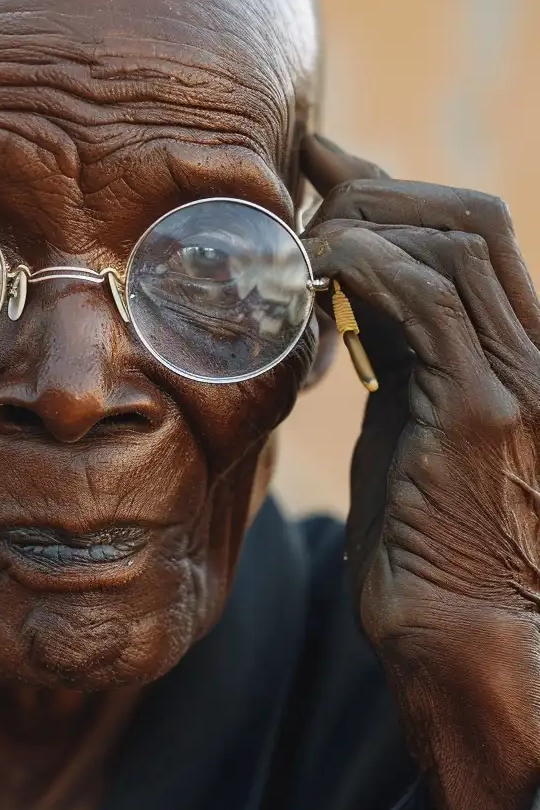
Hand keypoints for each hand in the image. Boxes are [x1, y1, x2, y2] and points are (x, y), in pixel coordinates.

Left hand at [304, 135, 539, 809]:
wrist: (463, 639)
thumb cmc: (425, 560)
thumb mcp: (409, 443)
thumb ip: (397, 374)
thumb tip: (346, 319)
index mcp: (516, 355)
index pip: (470, 233)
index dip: (393, 189)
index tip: (318, 170)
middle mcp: (530, 352)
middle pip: (468, 214)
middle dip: (375, 190)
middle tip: (293, 210)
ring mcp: (514, 376)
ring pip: (455, 237)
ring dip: (365, 222)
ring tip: (295, 252)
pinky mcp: (480, 411)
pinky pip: (428, 298)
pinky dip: (367, 265)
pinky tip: (315, 273)